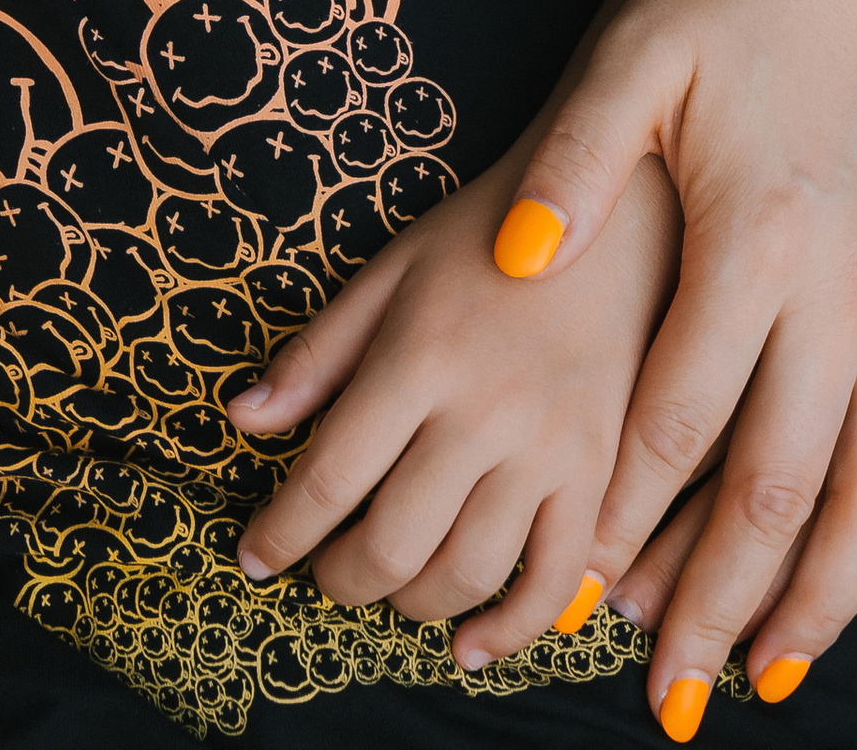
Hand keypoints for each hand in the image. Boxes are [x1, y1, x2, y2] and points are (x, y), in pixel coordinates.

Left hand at [231, 156, 680, 653]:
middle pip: (393, 543)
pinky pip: (559, 582)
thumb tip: (242, 420)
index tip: (252, 557)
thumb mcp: (389, 271)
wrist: (615, 213)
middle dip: (340, 578)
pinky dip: (511, 631)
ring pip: (467, 573)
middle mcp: (483, 414)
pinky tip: (469, 643)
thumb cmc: (486, 237)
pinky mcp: (602, 473)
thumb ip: (318, 353)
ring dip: (411, 605)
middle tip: (322, 572)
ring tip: (386, 587)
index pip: (330, 476)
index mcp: (418, 358)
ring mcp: (550, 450)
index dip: (281, 532)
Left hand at [494, 0, 856, 702]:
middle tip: (669, 690)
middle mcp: (846, 289)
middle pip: (784, 489)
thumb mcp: (634, 55)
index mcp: (756, 239)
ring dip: (824, 595)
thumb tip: (505, 264)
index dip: (630, 513)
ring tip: (766, 671)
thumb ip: (567, 164)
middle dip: (720, 602)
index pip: (682, 417)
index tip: (582, 592)